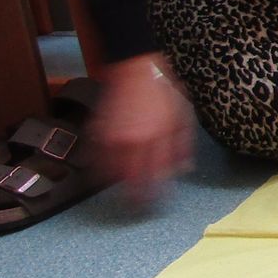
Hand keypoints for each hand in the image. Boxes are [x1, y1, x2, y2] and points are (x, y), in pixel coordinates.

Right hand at [94, 54, 195, 199]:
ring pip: (108, 173)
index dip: (155, 195)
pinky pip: (93, 157)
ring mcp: (113, 136)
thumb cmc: (163, 90)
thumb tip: (184, 169)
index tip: (155, 206)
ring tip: (119, 195)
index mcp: (158, 138)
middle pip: (131, 180)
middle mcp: (135, 140)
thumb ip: (183, 145)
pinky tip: (102, 175)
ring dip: (113, 187)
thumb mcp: (183, 116)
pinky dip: (96, 169)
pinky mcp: (97, 130)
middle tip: (136, 209)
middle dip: (133, 199)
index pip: (156, 176)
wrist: (136, 68)